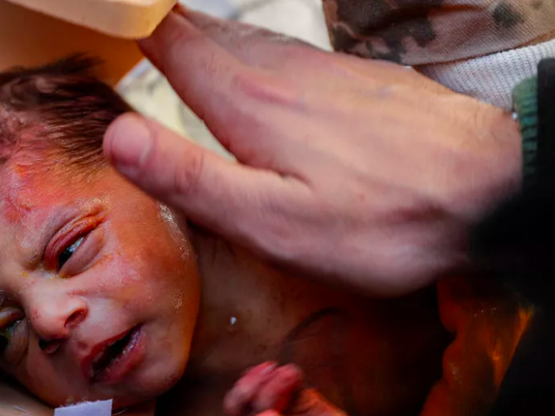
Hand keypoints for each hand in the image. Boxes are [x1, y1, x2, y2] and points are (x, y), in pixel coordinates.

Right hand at [103, 7, 521, 295]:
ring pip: (242, 36)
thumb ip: (191, 177)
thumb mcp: (271, 221)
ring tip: (167, 35)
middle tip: (125, 24)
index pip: (171, 40)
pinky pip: (281, 49)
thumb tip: (117, 134)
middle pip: (202, 29)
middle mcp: (280, 71)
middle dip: (157, 22)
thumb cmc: (378, 221)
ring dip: (198, 31)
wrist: (490, 191)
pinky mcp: (350, 78)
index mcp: (247, 103)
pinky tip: (248, 64)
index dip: (131, 21)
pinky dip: (245, 47)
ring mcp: (320, 69)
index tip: (100, 14)